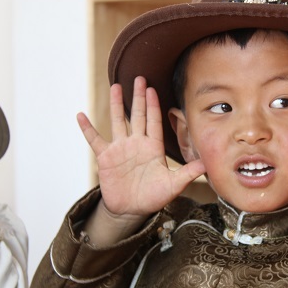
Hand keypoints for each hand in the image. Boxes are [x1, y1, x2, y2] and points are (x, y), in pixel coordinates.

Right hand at [77, 76, 205, 220]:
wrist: (131, 210)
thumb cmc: (153, 197)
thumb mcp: (173, 185)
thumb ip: (188, 173)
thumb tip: (207, 164)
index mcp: (153, 147)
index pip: (154, 122)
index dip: (153, 106)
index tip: (153, 89)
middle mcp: (137, 144)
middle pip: (137, 115)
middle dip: (138, 97)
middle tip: (139, 77)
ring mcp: (120, 149)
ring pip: (118, 121)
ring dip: (116, 105)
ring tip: (115, 86)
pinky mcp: (105, 157)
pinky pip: (95, 140)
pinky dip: (87, 128)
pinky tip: (80, 115)